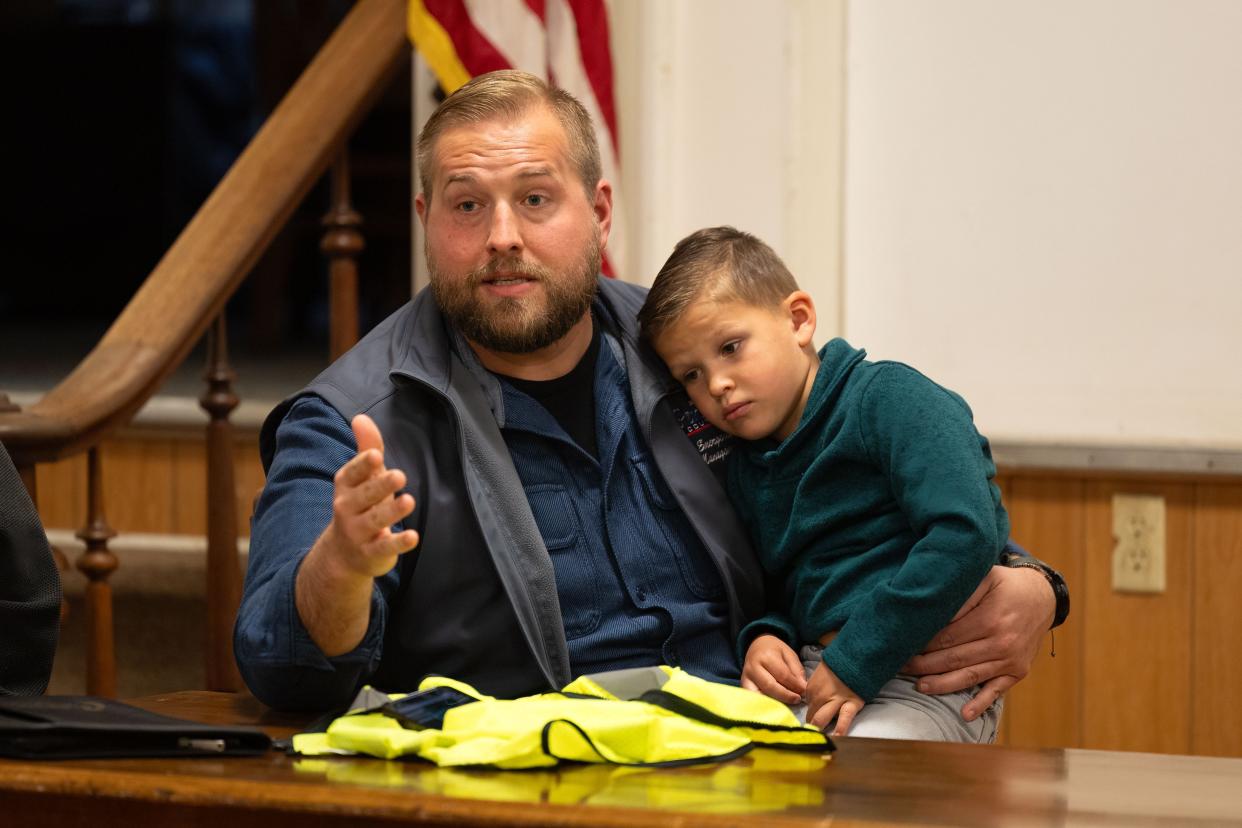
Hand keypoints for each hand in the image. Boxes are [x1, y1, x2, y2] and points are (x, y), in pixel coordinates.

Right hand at [295, 414, 418, 655]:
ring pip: (376, 521)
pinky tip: (413, 537)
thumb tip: (360, 417)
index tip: (375, 455)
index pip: (351, 474)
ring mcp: (358, 533)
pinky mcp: (372, 553)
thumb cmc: (360, 504)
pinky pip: (385, 547)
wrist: (344, 554)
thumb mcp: (363, 477)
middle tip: (399, 475)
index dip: (362, 466)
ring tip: (409, 500)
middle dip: (380, 486)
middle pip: (365, 496)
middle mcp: (347, 509)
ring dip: (392, 512)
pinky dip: (399, 543)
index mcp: (345, 487)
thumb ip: (366, 448)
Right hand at [741, 635, 806, 703]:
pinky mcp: (743, 687)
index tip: (804, 691)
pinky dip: (764, 705)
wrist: (756, 647)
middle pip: (770, 686)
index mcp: (766, 656)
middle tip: (797, 699)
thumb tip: (803, 688)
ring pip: (759, 695)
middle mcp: (753, 667)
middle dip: (786, 695)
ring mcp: (746, 678)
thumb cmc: (774, 651)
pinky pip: (753, 699)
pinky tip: (775, 707)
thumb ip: (796, 670)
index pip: (782, 675)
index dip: (794, 685)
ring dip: (775, 703)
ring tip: (787, 705)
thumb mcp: (788, 654)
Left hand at [805, 661, 863, 734]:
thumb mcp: (821, 674)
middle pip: (812, 715)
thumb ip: (816, 688)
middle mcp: (820, 695)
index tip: (814, 717)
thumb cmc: (839, 665)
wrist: (857, 656)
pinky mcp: (851, 704)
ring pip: (822, 719)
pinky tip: (836, 739)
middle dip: (812, 724)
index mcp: (812, 688)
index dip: (811, 712)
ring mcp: (835, 701)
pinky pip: (844, 720)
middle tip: (814, 732)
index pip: (808, 706)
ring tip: (819, 738)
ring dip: (819, 729)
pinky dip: (839, 730)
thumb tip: (813, 701)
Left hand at [903, 565, 1053, 720]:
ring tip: (919, 687)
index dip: (923, 643)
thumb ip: (960, 595)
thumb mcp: (985, 578)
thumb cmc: (1006, 586)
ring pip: (970, 676)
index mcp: (990, 619)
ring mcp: (1011, 660)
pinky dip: (981, 703)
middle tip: (900, 667)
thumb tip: (933, 611)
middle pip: (954, 658)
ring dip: (942, 684)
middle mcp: (1002, 643)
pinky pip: (997, 690)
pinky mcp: (1017, 671)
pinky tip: (965, 714)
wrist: (1043, 598)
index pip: (947, 636)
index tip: (903, 646)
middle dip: (924, 665)